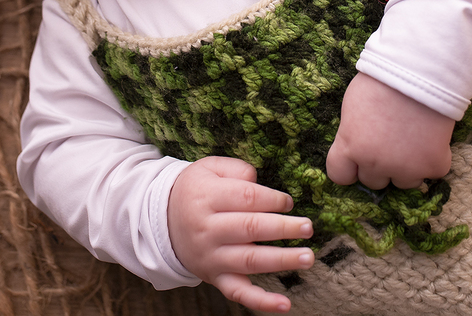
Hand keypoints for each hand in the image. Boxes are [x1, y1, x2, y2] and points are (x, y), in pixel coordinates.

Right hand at [168, 156, 314, 312]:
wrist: (164, 222)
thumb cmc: (196, 191)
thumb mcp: (209, 168)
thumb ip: (236, 169)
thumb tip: (259, 182)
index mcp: (206, 198)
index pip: (246, 198)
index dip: (272, 199)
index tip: (289, 202)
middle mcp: (207, 229)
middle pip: (250, 228)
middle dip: (283, 228)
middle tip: (308, 227)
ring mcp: (211, 257)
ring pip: (249, 261)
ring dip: (281, 260)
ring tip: (307, 257)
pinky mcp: (215, 278)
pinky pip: (238, 293)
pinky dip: (262, 301)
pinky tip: (285, 304)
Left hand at [325, 72, 453, 189]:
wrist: (421, 70)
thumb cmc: (382, 81)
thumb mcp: (353, 108)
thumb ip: (353, 134)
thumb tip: (357, 148)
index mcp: (350, 146)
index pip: (340, 176)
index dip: (350, 168)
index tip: (358, 161)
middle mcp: (375, 163)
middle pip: (373, 181)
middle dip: (380, 165)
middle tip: (391, 140)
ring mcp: (406, 168)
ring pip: (404, 182)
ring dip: (407, 168)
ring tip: (412, 138)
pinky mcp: (434, 166)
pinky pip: (431, 172)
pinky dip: (433, 159)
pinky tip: (430, 136)